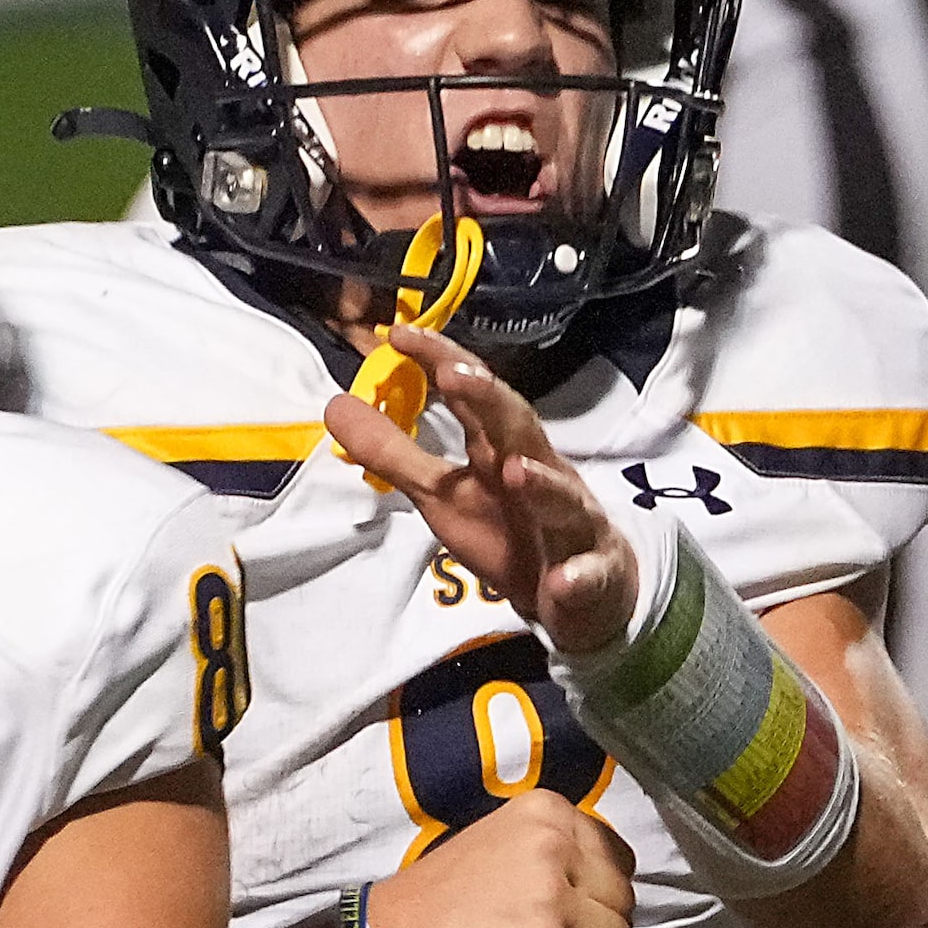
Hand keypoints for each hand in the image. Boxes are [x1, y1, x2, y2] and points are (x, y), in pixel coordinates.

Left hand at [323, 326, 636, 654]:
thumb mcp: (441, 492)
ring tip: (516, 472)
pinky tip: (560, 582)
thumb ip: (392, 451)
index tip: (401, 334)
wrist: (578, 593)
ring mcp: (572, 523)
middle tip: (456, 377)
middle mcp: (541, 473)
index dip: (443, 362)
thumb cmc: (507, 528)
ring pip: (563, 499)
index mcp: (501, 449)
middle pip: (520, 430)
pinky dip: (576, 577)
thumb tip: (336, 404)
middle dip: (492, 402)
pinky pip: (586, 574)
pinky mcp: (590, 573)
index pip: (474, 396)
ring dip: (543, 484)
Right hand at [368, 789, 637, 927]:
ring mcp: (552, 901)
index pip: (616, 856)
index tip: (562, 904)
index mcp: (543, 811)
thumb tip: (608, 881)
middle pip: (623, 900)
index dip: (595, 890)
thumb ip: (554, 850)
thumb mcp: (498, 844)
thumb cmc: (440, 902)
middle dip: (595, 926)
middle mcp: (552, 847)